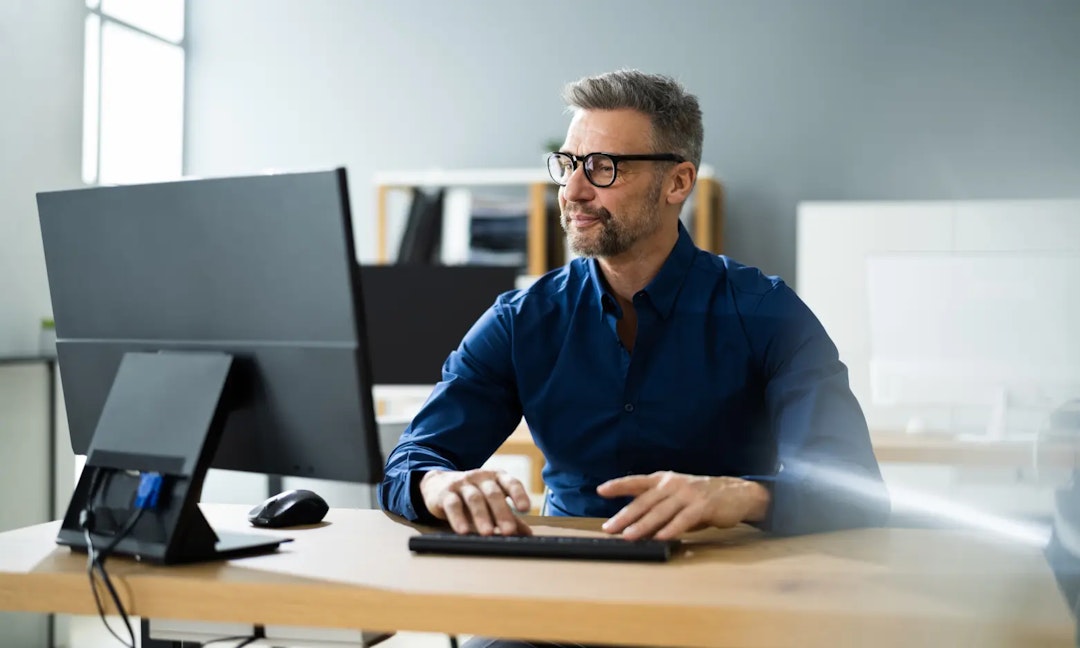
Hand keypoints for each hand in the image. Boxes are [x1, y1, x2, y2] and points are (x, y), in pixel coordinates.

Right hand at [419, 469, 532, 535]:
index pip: (511, 483)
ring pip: (474, 498)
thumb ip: (509, 515)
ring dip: (481, 516)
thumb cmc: (472, 495)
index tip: (525, 509)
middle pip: (493, 493)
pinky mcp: (445, 493)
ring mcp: (463, 483)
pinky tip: (463, 531)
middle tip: (509, 531)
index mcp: (496, 478)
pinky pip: (453, 505)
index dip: (519, 494)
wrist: (438, 484)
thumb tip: (528, 534)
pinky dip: (458, 518)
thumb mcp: (491, 502)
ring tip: (487, 533)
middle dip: (502, 512)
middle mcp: (481, 477)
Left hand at [597, 471, 769, 540]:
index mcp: (664, 480)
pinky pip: (683, 520)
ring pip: (660, 511)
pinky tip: (660, 538)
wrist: (736, 493)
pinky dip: (670, 529)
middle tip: (610, 528)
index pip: (637, 481)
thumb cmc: (701, 498)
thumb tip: (635, 527)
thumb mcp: (677, 497)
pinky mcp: (702, 506)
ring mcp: (688, 494)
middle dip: (625, 516)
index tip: (601, 490)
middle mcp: (673, 484)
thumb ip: (658, 509)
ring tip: (629, 536)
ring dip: (643, 526)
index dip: (618, 485)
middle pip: (644, 501)